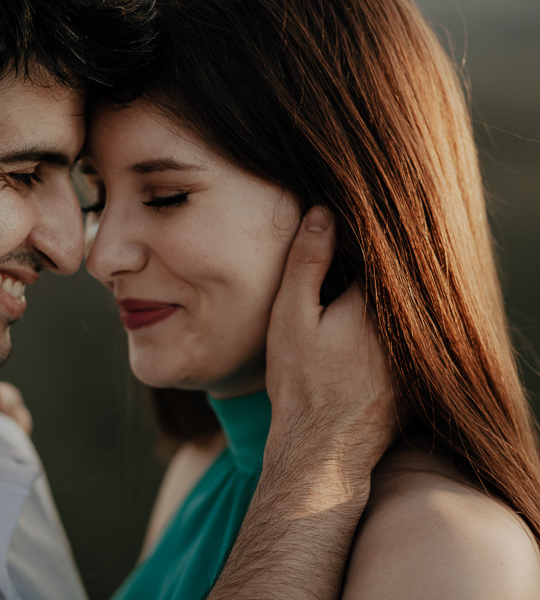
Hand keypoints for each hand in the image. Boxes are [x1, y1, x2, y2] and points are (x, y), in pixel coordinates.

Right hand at [207, 206, 396, 599]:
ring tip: (350, 302)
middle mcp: (408, 323)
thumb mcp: (291, 316)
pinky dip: (392, 324)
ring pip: (404, 305)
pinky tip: (363, 335)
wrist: (324, 452)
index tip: (339, 226)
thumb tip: (323, 212)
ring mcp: (417, 350)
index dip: (358, 236)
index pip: (379, 249)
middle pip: (397, 276)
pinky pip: (409, 333)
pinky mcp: (418, 373)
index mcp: (377, 300)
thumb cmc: (301, 383)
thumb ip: (308, 263)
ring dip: (385, 293)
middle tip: (343, 258)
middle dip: (374, 263)